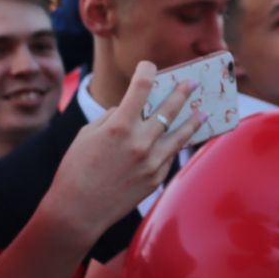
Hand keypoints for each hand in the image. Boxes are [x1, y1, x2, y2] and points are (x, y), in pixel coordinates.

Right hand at [41, 65, 196, 247]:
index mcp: (119, 126)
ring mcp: (151, 161)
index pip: (140, 88)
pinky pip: (169, 156)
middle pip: (169, 109)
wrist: (78, 211)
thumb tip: (129, 110)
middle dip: (181, 92)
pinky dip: (174, 146)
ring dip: (192, 121)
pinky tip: (181, 140)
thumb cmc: (76, 170)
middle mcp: (140, 142)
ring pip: (180, 135)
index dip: (146, 72)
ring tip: (202, 112)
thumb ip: (112, 118)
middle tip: (191, 83)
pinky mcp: (156, 178)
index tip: (149, 66)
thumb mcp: (87, 135)